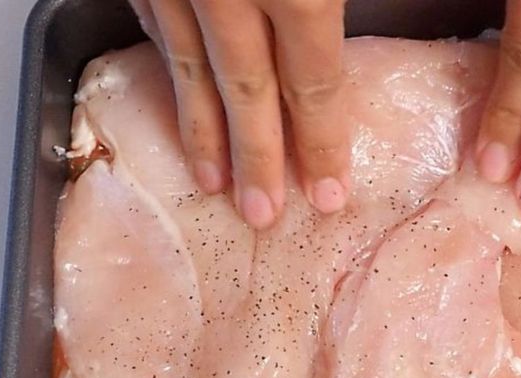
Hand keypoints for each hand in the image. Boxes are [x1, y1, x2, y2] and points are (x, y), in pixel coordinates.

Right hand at [129, 0, 349, 227]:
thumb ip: (344, 6)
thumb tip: (363, 48)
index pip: (313, 86)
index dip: (321, 145)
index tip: (328, 194)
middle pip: (249, 94)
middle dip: (257, 161)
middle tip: (261, 214)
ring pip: (191, 69)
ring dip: (202, 132)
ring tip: (211, 182)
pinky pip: (157, 24)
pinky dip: (172, 66)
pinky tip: (181, 96)